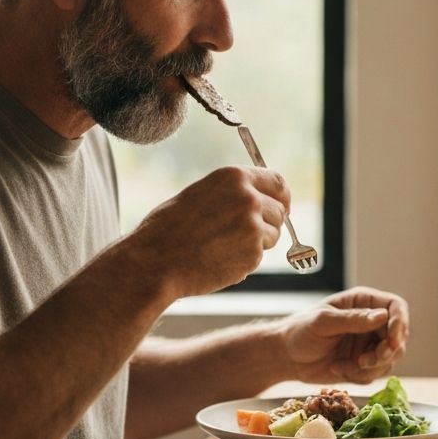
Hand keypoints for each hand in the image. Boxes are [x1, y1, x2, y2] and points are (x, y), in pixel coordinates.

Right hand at [130, 166, 288, 297]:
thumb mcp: (200, 194)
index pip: (278, 182)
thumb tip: (260, 199)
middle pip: (280, 210)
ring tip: (223, 246)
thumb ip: (232, 193)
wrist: (155, 262)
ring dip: (258, 243)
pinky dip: (245, 260)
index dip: (282, 197)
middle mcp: (249, 198)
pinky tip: (218, 259)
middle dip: (269, 222)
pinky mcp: (253, 254)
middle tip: (245, 234)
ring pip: (273, 235)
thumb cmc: (169, 229)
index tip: (281, 207)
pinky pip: (259, 257)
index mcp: (234, 177)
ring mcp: (253, 227)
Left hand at [280, 287, 409, 383]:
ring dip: (371, 367)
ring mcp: (369, 343)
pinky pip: (376, 373)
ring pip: (390, 359)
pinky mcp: (365, 363)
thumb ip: (353, 319)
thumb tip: (382, 316)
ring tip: (346, 366)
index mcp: (363, 302)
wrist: (287, 356)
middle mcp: (371, 322)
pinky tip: (338, 369)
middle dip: (385, 352)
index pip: (395, 306)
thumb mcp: (324, 322)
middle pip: (399, 337)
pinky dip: (360, 376)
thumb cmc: (301, 331)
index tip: (392, 341)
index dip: (400, 323)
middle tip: (364, 361)